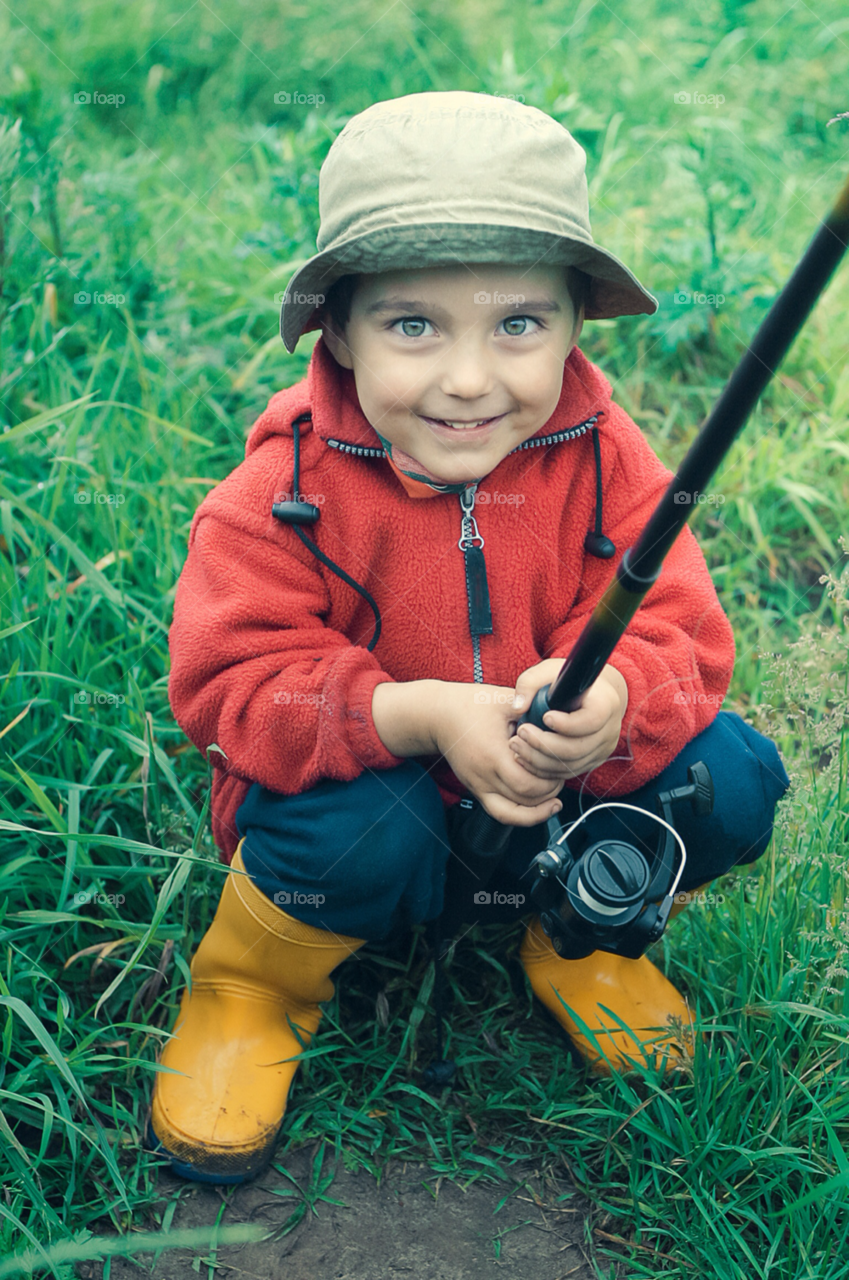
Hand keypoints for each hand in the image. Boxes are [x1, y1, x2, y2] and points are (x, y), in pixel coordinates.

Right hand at [428, 682, 567, 826]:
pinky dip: (522, 815)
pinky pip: (501, 813)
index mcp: (492, 754)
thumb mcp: (505, 701)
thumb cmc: (470, 705)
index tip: (560, 764)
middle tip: (561, 775)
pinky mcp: (477, 790)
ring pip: (514, 813)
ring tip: (554, 794)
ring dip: (539, 806)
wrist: (439, 716)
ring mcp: (478, 786)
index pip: (527, 782)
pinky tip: (538, 808)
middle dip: (550, 790)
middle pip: (525, 799)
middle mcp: (484, 776)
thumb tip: (560, 715)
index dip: (549, 778)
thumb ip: (532, 709)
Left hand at [508, 660, 627, 780]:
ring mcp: (601, 751)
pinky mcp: (591, 763)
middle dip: (543, 744)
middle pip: (577, 749)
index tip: (544, 717)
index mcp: (605, 704)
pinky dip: (542, 769)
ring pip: (569, 766)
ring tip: (516, 746)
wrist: (594, 697)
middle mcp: (608, 731)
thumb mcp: (551, 671)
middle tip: (519, 734)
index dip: (567, 724)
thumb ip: (530, 682)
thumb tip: (518, 707)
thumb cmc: (570, 682)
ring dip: (538, 760)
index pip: (591, 720)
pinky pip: (566, 773)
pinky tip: (524, 758)